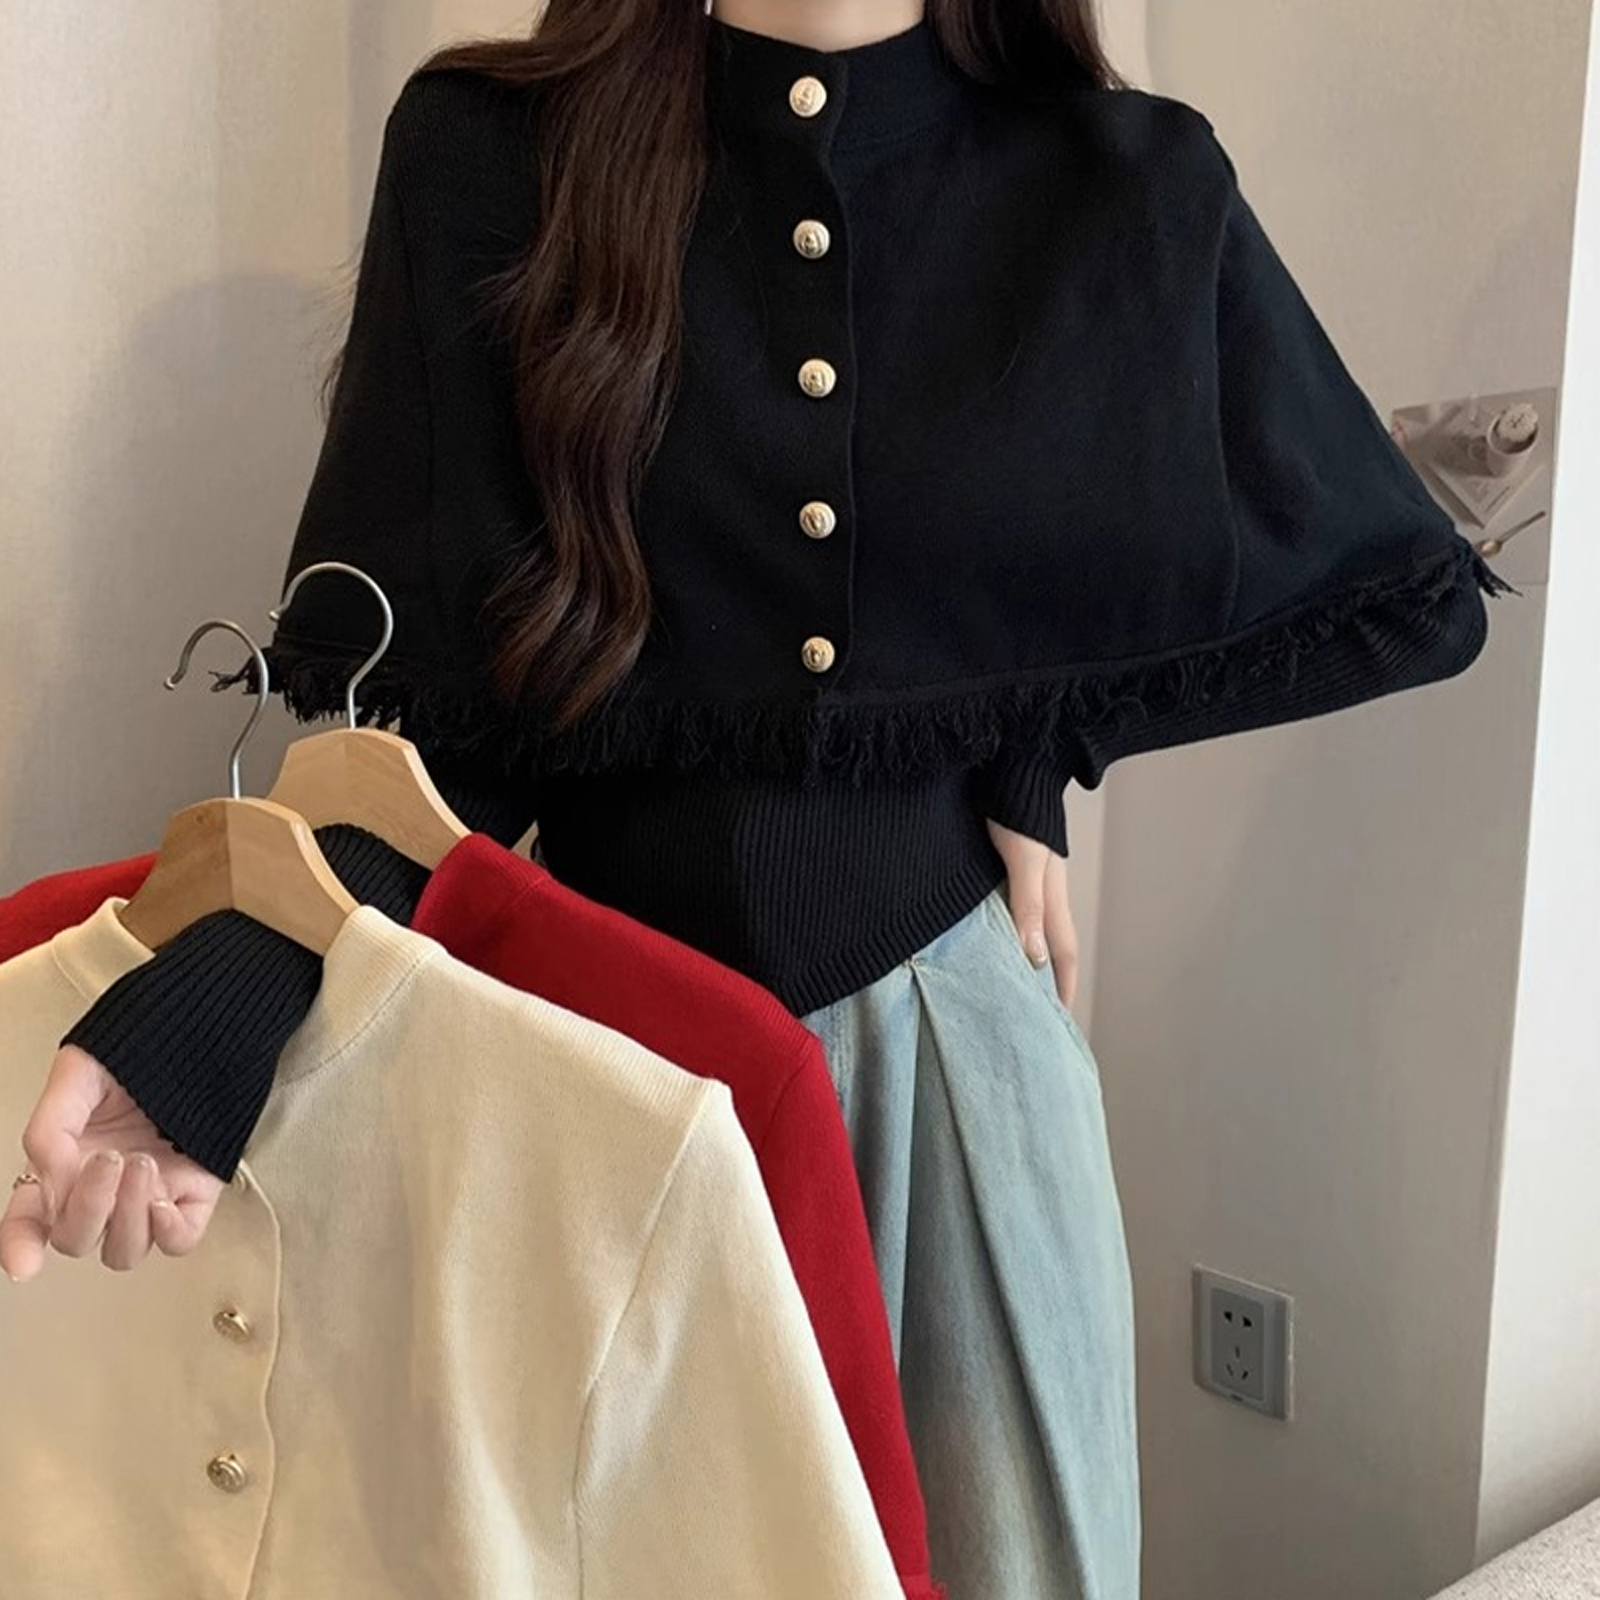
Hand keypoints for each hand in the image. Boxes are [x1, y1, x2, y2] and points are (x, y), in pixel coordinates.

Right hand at [0, 1046, 221, 1282]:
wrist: (197, 1034)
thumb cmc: (135, 1056)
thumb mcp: (76, 1077)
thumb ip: (49, 1131)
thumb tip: (50, 1183)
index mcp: (63, 1165)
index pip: (28, 1219)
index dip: (19, 1246)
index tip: (24, 1263)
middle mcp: (102, 1191)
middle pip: (76, 1239)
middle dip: (88, 1206)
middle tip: (110, 1158)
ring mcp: (147, 1197)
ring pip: (124, 1250)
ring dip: (126, 1216)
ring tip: (142, 1163)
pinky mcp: (193, 1196)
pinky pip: (179, 1242)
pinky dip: (169, 1232)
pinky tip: (164, 1200)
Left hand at [986, 817, 1077, 1007]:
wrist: (1009, 762)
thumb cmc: (1015, 806)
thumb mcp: (1023, 858)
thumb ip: (1028, 904)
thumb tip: (1034, 957)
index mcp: (1053, 892)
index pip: (1063, 950)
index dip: (1063, 985)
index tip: (1060, 1018)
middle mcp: (1042, 889)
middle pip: (1050, 943)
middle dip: (1048, 978)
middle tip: (1038, 1010)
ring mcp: (1024, 875)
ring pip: (1030, 925)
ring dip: (1026, 954)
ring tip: (1013, 982)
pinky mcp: (1002, 863)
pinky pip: (1008, 906)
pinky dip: (1005, 928)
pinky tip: (988, 935)